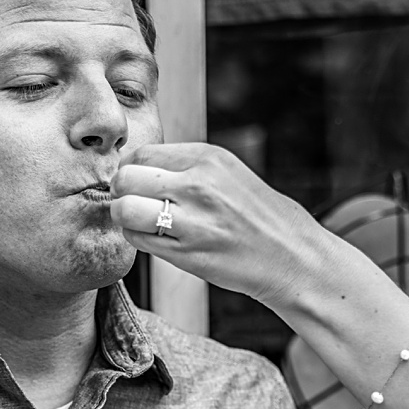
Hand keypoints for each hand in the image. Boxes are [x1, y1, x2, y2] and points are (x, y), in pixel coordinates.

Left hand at [110, 143, 323, 311]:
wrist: (288, 254)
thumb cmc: (253, 214)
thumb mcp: (225, 171)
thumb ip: (184, 165)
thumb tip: (136, 167)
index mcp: (207, 158)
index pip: (142, 154)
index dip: (129, 170)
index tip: (135, 183)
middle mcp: (198, 185)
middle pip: (127, 178)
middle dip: (120, 191)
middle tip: (128, 202)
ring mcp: (193, 221)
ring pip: (126, 210)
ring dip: (122, 216)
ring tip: (136, 221)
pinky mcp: (189, 254)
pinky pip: (139, 240)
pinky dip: (137, 238)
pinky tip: (152, 239)